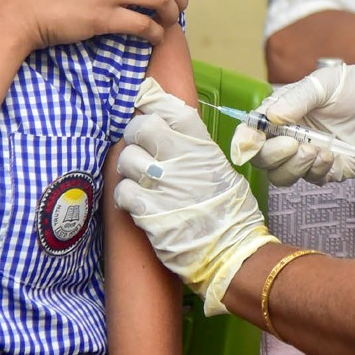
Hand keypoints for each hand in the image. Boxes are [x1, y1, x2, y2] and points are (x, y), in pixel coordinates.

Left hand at [114, 79, 276, 314]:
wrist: (232, 253)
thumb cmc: (231, 213)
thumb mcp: (221, 170)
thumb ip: (195, 151)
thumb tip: (172, 135)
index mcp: (201, 146)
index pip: (170, 108)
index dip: (152, 101)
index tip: (145, 104)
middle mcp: (181, 159)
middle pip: (140, 127)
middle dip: (134, 137)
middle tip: (139, 149)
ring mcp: (163, 184)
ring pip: (126, 159)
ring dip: (128, 170)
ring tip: (140, 182)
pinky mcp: (148, 211)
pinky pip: (122, 191)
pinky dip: (126, 196)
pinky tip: (138, 203)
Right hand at [231, 63, 354, 186]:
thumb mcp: (325, 84)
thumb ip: (295, 99)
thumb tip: (268, 117)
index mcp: (285, 112)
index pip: (253, 131)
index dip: (244, 141)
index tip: (247, 147)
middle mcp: (292, 135)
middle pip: (263, 160)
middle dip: (271, 155)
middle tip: (293, 143)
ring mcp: (310, 155)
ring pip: (282, 176)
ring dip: (293, 166)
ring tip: (315, 150)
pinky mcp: (330, 170)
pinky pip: (312, 180)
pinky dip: (316, 170)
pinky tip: (330, 155)